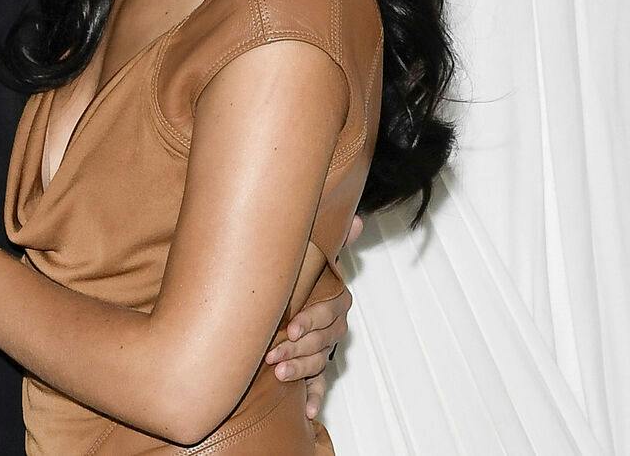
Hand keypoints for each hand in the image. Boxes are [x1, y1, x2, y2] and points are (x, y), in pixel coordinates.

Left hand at [263, 213, 363, 418]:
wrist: (290, 293)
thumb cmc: (303, 274)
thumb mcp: (314, 256)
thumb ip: (335, 240)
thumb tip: (357, 217)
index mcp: (332, 301)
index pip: (327, 314)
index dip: (310, 321)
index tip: (290, 328)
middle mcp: (331, 326)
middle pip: (320, 342)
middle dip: (296, 349)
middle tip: (272, 354)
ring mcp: (323, 348)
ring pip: (317, 362)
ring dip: (300, 371)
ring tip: (278, 374)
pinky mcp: (316, 367)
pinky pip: (320, 384)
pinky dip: (316, 398)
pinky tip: (309, 412)